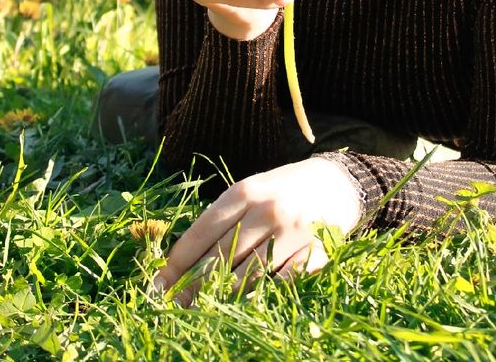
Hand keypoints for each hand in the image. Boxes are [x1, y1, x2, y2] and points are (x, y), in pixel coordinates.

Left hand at [153, 157, 362, 305]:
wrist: (337, 183)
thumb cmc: (283, 191)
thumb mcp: (252, 192)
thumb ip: (222, 220)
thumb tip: (180, 264)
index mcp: (246, 190)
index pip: (202, 231)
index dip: (177, 262)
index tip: (158, 285)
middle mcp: (268, 209)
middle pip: (221, 257)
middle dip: (192, 287)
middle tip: (173, 308)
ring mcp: (293, 231)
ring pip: (248, 276)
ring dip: (222, 298)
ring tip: (201, 312)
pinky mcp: (316, 250)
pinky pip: (281, 283)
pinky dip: (261, 296)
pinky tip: (246, 305)